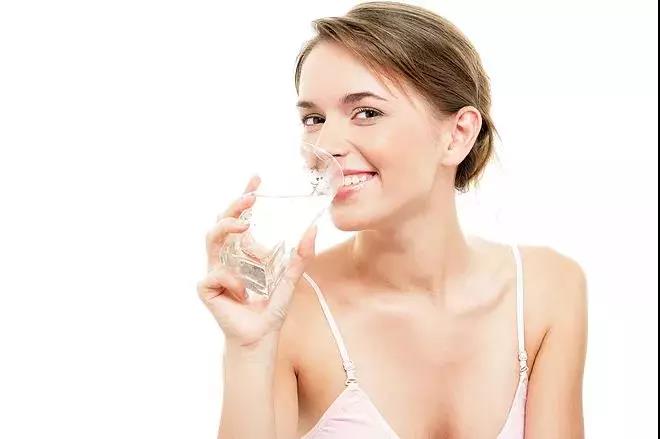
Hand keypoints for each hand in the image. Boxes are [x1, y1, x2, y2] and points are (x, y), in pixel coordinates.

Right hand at [197, 176, 316, 346]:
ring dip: (226, 228)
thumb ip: (300, 256)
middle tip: (250, 197)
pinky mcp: (207, 288)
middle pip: (221, 221)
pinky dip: (233, 281)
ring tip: (244, 225)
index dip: (244, 197)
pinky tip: (244, 294)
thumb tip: (313, 230)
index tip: (256, 179)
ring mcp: (214, 270)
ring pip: (210, 239)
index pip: (240, 217)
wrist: (260, 336)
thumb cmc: (270, 308)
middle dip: (234, 205)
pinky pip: (216, 274)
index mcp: (242, 251)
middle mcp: (226, 257)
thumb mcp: (290, 278)